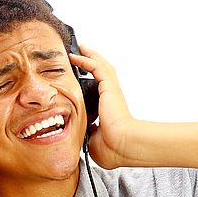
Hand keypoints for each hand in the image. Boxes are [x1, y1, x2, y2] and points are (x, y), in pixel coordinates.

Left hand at [68, 45, 136, 168]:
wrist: (121, 145)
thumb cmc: (113, 148)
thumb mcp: (93, 141)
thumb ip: (86, 134)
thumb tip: (79, 131)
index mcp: (108, 111)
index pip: (97, 92)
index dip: (88, 84)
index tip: (77, 80)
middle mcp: (111, 99)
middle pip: (101, 74)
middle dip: (91, 63)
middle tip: (80, 54)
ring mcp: (111, 92)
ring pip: (101, 66)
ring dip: (90, 56)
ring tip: (80, 48)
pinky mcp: (109, 87)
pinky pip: (96, 67)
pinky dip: (86, 59)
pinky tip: (76, 54)